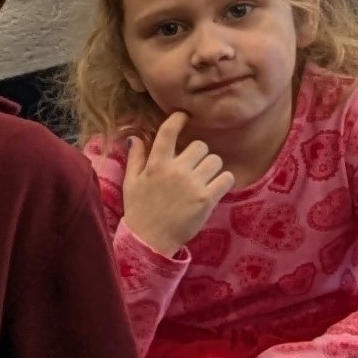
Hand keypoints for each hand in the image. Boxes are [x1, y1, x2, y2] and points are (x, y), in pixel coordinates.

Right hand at [123, 112, 231, 255]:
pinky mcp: (207, 199)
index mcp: (156, 164)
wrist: (150, 241)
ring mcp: (193, 184)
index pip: (168, 132)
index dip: (178, 119)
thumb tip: (135, 137)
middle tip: (194, 167)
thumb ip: (135, 158)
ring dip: (212, 167)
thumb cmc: (139, 211)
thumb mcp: (131, 183)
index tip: (185, 116)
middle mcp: (175, 170)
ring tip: (204, 179)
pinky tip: (214, 188)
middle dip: (198, 154)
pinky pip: (226, 178)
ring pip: (215, 160)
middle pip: (200, 145)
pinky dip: (223, 181)